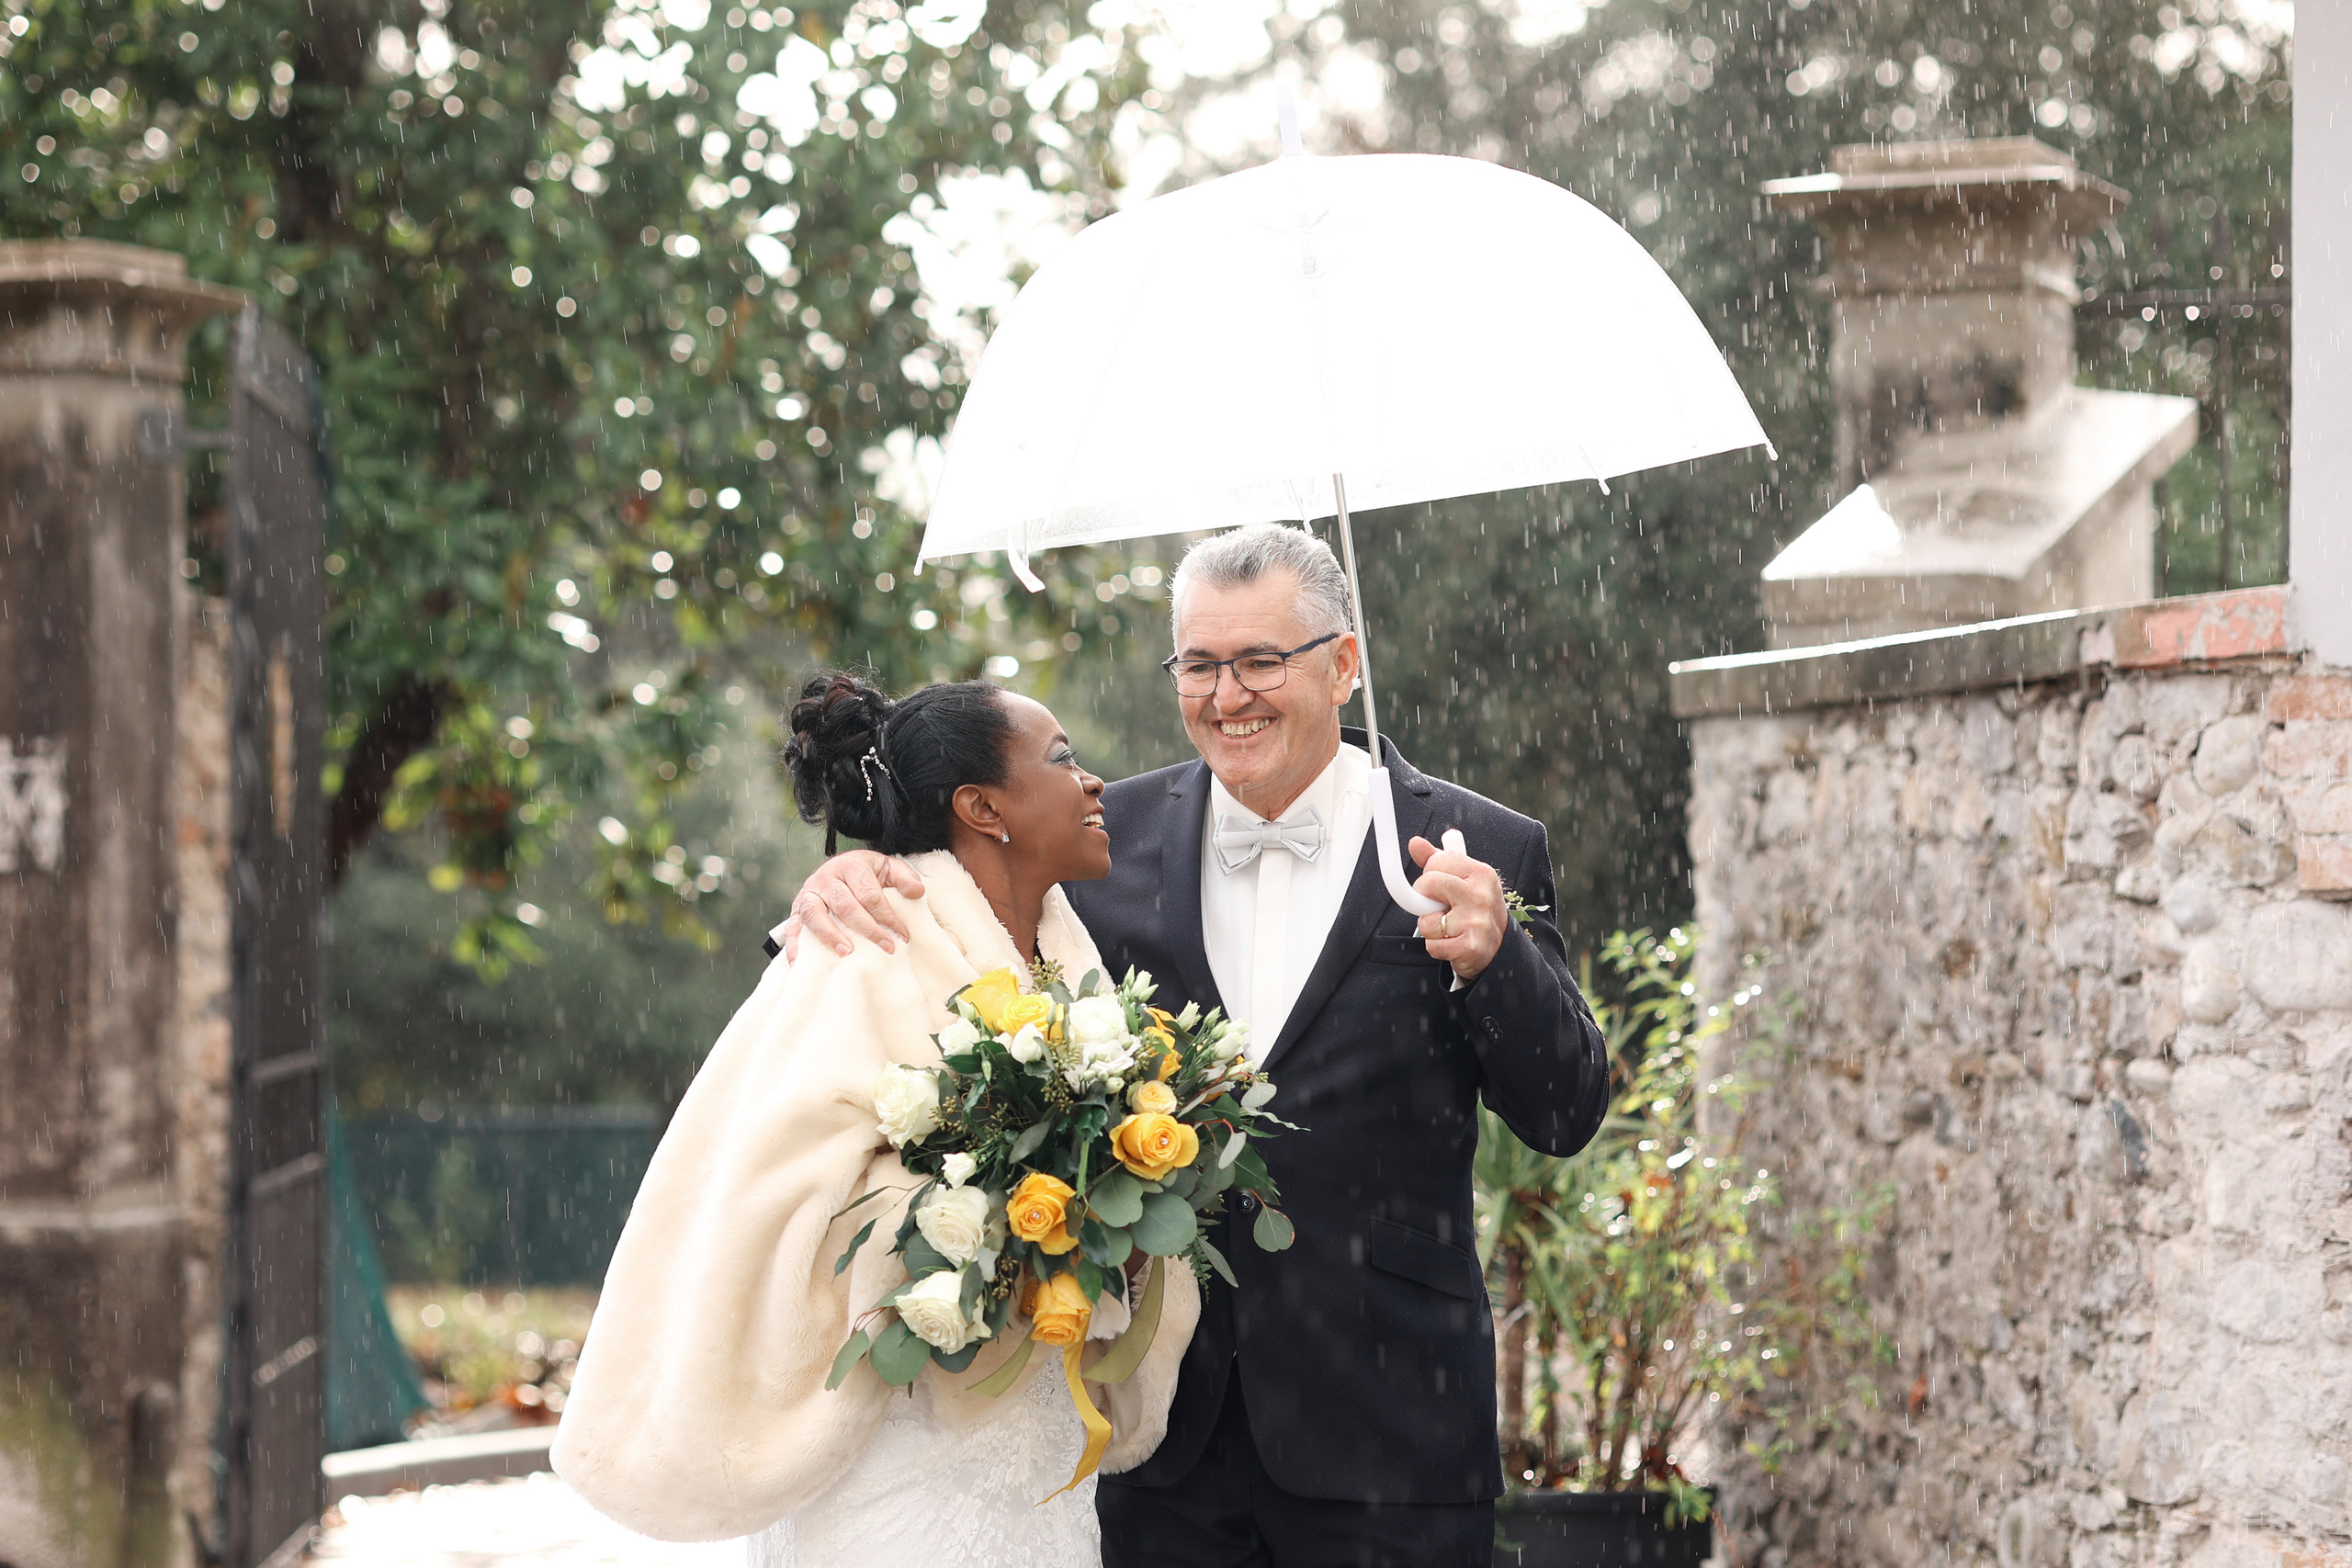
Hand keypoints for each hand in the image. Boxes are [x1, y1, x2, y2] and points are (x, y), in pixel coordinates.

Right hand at [780, 850, 922, 959]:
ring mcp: (809, 893)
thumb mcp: (889, 868)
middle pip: (845, 905)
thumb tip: (916, 892)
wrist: (839, 868)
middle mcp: (827, 878)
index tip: (902, 934)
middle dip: (867, 928)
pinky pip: (793, 926)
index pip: (869, 894)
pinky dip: (794, 944)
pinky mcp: (796, 909)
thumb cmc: (868, 874)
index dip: (887, 915)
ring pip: (815, 914)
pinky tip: (800, 961)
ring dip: (830, 935)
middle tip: (886, 947)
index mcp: (851, 866)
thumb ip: (904, 878)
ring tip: (846, 953)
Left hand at [1408, 836, 1506, 981]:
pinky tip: (1453, 942)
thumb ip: (1437, 860)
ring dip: (1431, 927)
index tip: (1436, 886)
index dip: (1429, 874)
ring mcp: (1476, 922)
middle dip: (1424, 898)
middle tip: (1437, 905)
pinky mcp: (1470, 947)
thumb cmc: (1477, 908)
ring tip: (1449, 926)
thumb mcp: (1463, 879)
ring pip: (1426, 920)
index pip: (1436, 861)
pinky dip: (1437, 947)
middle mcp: (1481, 895)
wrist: (1501, 945)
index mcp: (1481, 873)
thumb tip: (1415, 843)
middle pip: (1428, 884)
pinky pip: (1432, 945)